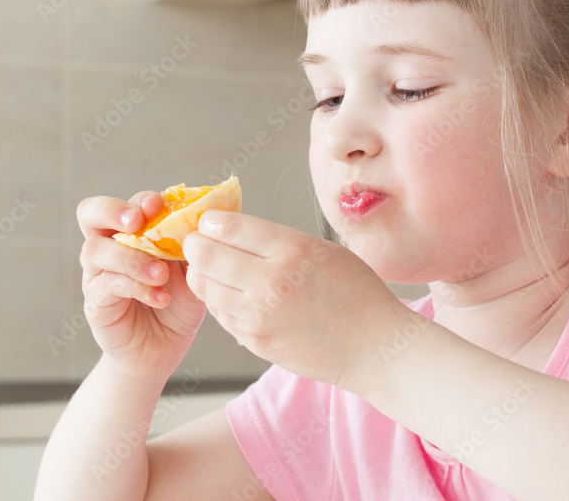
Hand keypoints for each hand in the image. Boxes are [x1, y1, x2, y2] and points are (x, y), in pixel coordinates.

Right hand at [76, 191, 208, 381]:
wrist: (164, 349)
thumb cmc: (179, 304)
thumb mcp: (193, 271)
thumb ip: (194, 245)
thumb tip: (209, 215)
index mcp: (133, 233)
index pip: (128, 204)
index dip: (141, 200)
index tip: (159, 204)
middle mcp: (108, 247)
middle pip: (90, 213)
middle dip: (112, 211)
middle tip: (137, 221)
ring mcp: (97, 274)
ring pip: (96, 250)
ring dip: (132, 258)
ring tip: (162, 274)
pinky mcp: (96, 302)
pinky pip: (107, 285)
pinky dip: (135, 287)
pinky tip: (160, 297)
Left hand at [182, 211, 402, 391]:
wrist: (373, 346)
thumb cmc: (355, 292)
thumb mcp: (322, 249)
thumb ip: (277, 240)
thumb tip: (232, 230)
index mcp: (291, 250)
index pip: (228, 227)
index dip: (210, 221)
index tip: (209, 221)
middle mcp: (270, 282)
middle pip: (205, 255)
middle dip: (195, 245)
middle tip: (197, 242)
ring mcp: (259, 316)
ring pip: (204, 287)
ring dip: (202, 273)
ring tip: (211, 267)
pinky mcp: (255, 341)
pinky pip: (219, 313)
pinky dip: (218, 300)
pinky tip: (232, 294)